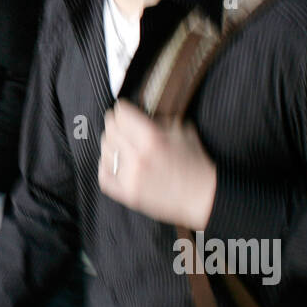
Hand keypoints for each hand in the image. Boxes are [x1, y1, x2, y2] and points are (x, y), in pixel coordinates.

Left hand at [98, 100, 216, 230]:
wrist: (203, 197)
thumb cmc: (196, 163)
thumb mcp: (183, 130)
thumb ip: (159, 119)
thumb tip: (138, 111)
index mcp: (152, 138)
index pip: (121, 114)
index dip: (123, 109)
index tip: (125, 111)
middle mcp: (138, 157)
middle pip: (110, 130)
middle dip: (116, 124)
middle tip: (122, 126)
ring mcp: (131, 178)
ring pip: (105, 150)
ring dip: (112, 145)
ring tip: (122, 145)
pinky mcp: (128, 195)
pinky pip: (103, 176)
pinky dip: (106, 167)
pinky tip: (115, 163)